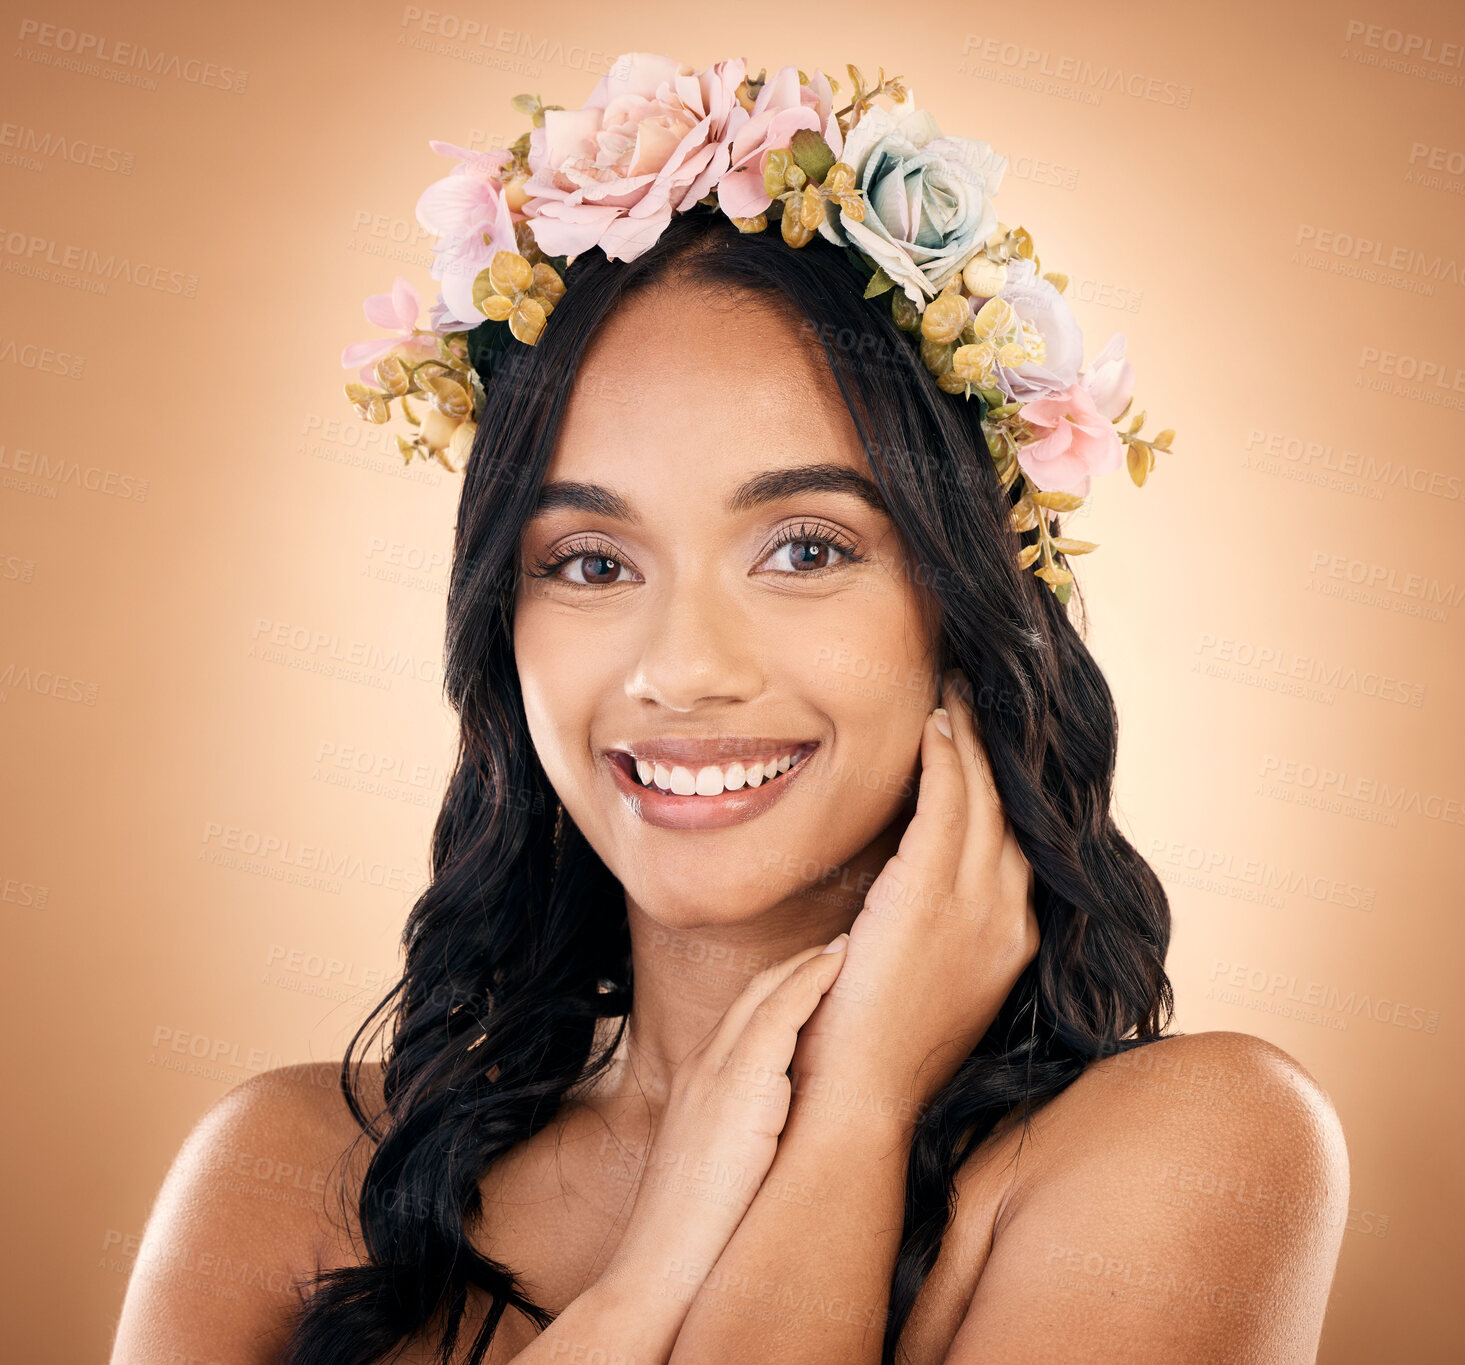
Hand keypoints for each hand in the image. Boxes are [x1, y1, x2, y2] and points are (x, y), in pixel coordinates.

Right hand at [599, 937, 850, 1300]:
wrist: (659, 1271)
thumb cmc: (694, 1238)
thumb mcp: (722, 1168)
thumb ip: (746, 1135)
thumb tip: (789, 1133)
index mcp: (696, 1083)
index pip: (743, 1015)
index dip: (782, 988)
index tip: (818, 971)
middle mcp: (701, 1066)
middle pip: (753, 992)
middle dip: (797, 965)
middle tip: (840, 945)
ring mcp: (715, 1071)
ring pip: (766, 992)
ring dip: (810, 963)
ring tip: (848, 945)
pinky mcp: (738, 1085)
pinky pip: (779, 1014)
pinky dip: (810, 982)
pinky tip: (840, 966)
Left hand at [794, 667, 1039, 1113]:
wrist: (857, 1102)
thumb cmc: (871, 1044)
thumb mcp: (925, 980)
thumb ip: (936, 928)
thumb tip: (910, 887)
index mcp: (1011, 941)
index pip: (1016, 845)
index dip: (1003, 789)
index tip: (985, 747)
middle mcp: (1012, 920)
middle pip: (1012, 811)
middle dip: (995, 751)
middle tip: (975, 699)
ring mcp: (981, 909)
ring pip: (985, 797)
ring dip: (969, 738)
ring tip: (954, 695)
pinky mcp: (934, 899)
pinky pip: (950, 803)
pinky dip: (945, 757)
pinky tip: (932, 725)